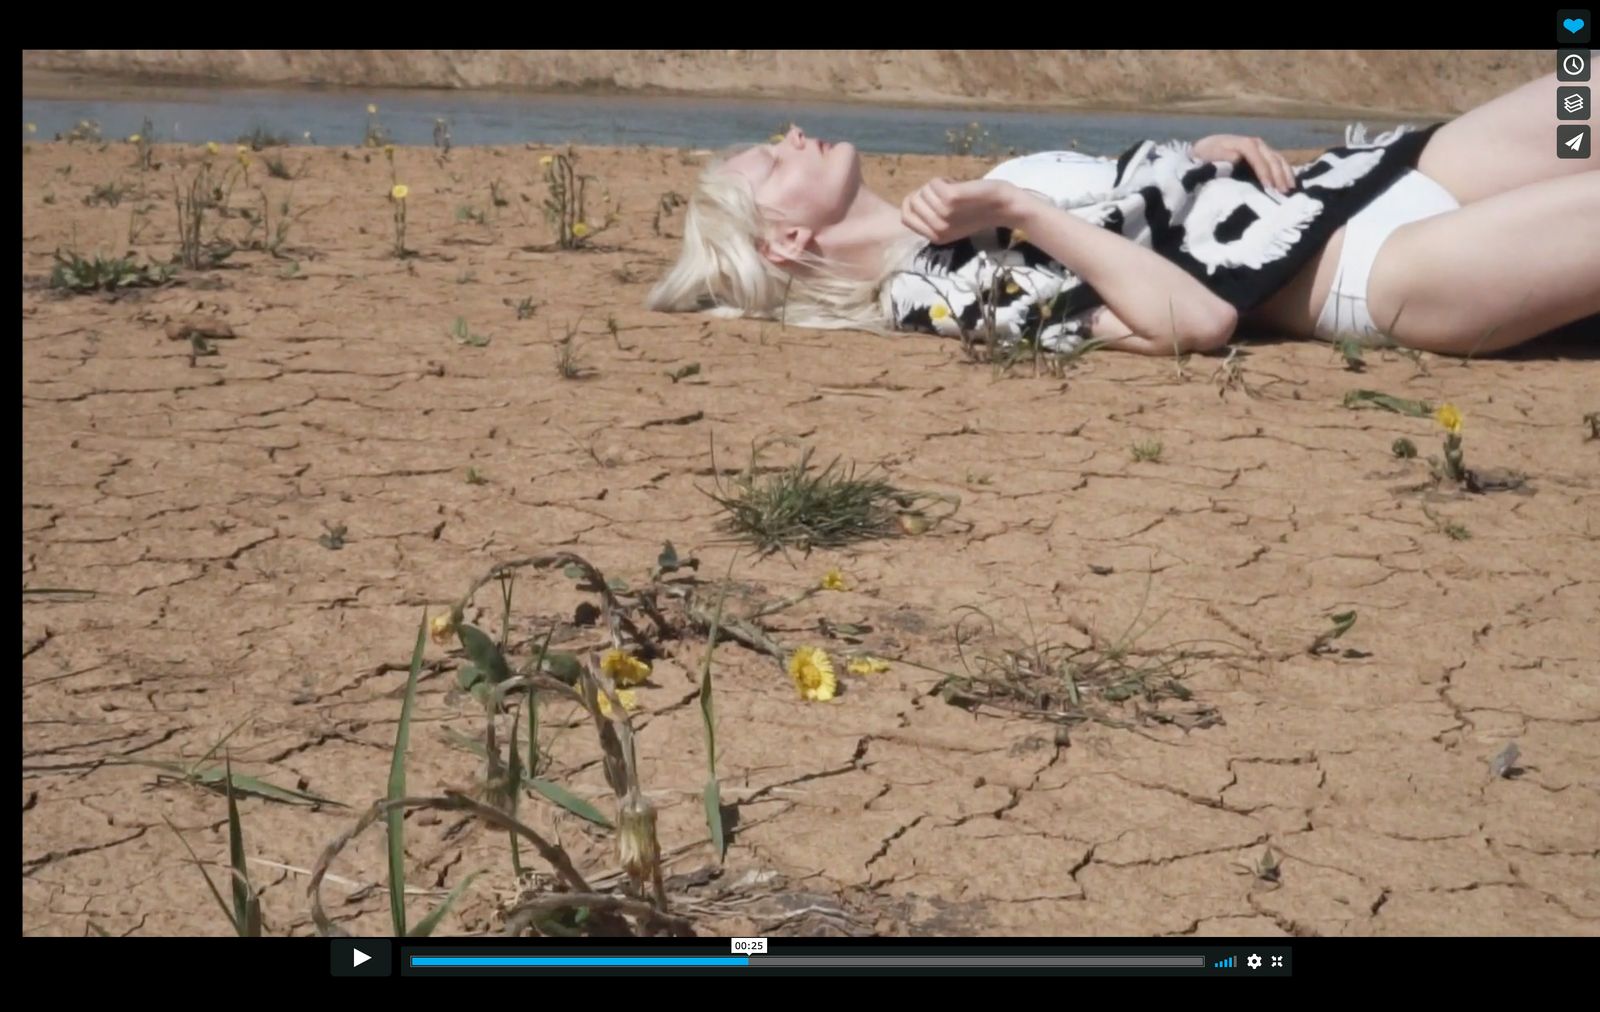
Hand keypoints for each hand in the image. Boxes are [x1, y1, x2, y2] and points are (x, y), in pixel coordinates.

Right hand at [900, 178, 1025, 244]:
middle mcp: (937, 229)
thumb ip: (931, 217)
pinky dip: (943, 179)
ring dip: (936, 185)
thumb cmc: (979, 211)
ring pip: (922, 191)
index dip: (913, 202)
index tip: (930, 199)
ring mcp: (944, 215)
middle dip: (926, 192)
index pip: (904, 217)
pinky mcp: (951, 199)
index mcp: (935, 238)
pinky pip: (933, 183)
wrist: (1005, 206)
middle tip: (947, 194)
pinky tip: (956, 183)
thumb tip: (910, 201)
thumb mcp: (951, 222)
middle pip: (912, 202)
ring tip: (954, 189)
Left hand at [1192, 134, 1295, 193]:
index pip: (1257, 157)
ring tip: (1289, 190)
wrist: (1204, 149)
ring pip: (1279, 159)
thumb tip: (1237, 159)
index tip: (1268, 187)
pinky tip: (1290, 183)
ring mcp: (1261, 148)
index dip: (1263, 171)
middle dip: (1278, 176)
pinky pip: (1278, 162)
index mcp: (1243, 143)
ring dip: (1285, 174)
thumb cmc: (1206, 155)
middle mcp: (1256, 143)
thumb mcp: (1210, 155)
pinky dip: (1285, 172)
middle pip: (1272, 158)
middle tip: (1283, 193)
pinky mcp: (1263, 154)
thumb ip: (1223, 157)